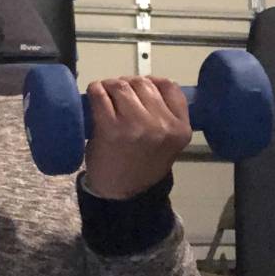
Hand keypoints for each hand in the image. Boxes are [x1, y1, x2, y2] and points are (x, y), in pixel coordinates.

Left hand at [84, 76, 191, 199]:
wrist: (121, 193)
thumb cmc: (140, 165)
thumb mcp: (167, 142)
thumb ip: (165, 117)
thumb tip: (145, 86)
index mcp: (180, 129)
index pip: (169, 87)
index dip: (151, 83)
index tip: (138, 89)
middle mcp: (162, 126)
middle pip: (143, 84)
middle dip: (127, 84)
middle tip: (116, 92)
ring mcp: (136, 126)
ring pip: (122, 86)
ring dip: (110, 85)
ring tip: (105, 93)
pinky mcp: (110, 128)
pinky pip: (101, 96)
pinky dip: (96, 90)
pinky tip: (95, 93)